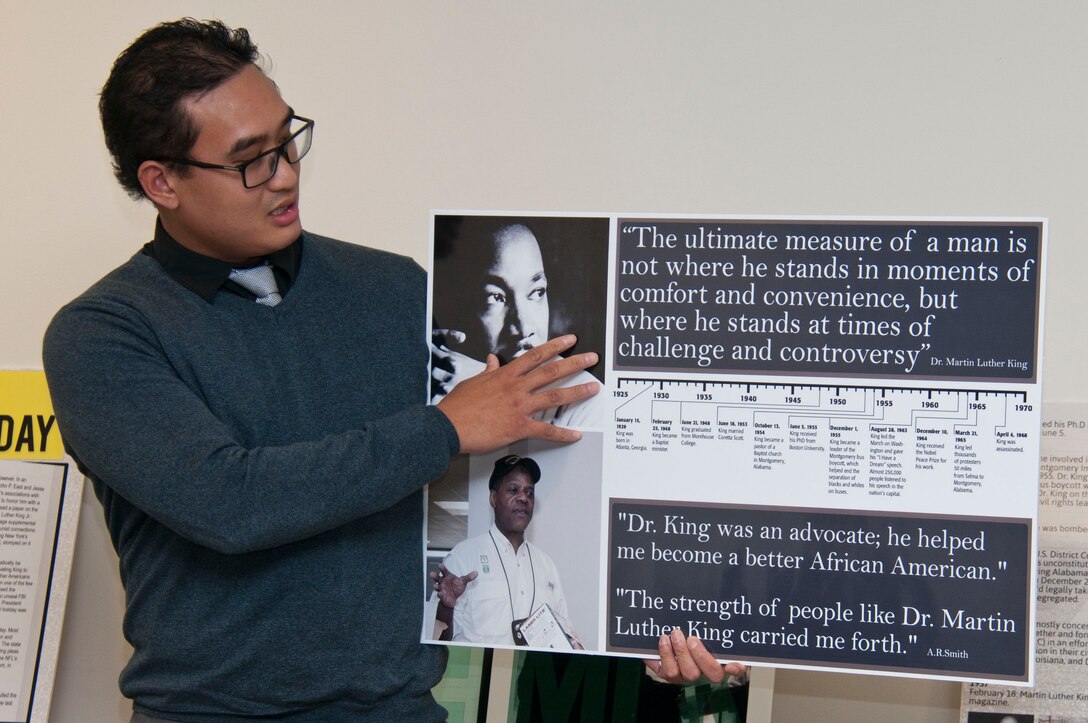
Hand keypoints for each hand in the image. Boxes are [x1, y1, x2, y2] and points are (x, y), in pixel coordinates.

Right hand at [429, 563, 476, 608]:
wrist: (453, 599)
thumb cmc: (456, 588)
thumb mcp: (463, 582)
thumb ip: (468, 577)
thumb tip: (476, 573)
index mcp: (447, 577)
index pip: (444, 571)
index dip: (442, 568)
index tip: (440, 565)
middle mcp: (443, 582)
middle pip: (437, 578)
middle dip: (434, 576)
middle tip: (431, 573)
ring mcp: (441, 589)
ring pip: (436, 586)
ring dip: (435, 586)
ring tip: (436, 586)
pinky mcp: (442, 595)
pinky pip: (440, 594)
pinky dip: (440, 594)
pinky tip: (440, 594)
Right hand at [436, 335, 599, 453]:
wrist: (448, 426)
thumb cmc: (457, 406)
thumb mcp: (473, 382)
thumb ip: (487, 372)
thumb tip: (492, 360)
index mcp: (505, 375)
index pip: (535, 355)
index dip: (555, 346)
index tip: (570, 340)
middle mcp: (516, 388)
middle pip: (551, 371)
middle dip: (574, 363)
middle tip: (592, 358)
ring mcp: (519, 407)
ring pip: (554, 396)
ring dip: (577, 392)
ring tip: (593, 388)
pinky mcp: (518, 427)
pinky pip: (545, 430)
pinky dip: (562, 433)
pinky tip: (575, 434)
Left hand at [644, 628, 746, 684]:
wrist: (664, 633)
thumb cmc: (687, 627)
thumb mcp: (699, 622)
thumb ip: (707, 620)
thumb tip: (715, 605)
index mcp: (718, 658)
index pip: (736, 668)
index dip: (737, 668)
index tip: (730, 664)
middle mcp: (705, 670)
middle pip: (713, 674)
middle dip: (701, 656)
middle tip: (692, 639)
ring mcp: (688, 675)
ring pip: (689, 673)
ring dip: (680, 652)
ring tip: (674, 634)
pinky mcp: (671, 675)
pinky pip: (668, 672)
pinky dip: (665, 654)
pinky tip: (664, 641)